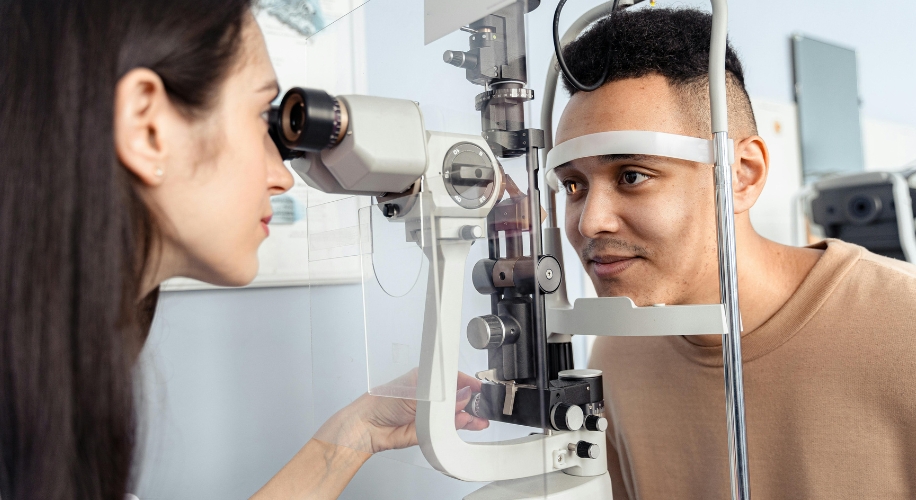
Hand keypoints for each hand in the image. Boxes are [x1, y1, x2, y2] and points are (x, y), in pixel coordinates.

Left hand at [313, 371, 488, 453]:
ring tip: (480, 419)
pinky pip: (449, 430)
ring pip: (456, 415)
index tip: (479, 387)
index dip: (467, 382)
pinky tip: (468, 424)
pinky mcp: (430, 431)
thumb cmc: (382, 402)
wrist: (367, 427)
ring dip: (469, 416)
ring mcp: (431, 415)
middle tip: (483, 405)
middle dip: (472, 401)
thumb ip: (441, 395)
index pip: (453, 379)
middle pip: (458, 397)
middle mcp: (431, 397)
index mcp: (426, 380)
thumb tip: (462, 394)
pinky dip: (459, 427)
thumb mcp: (415, 392)